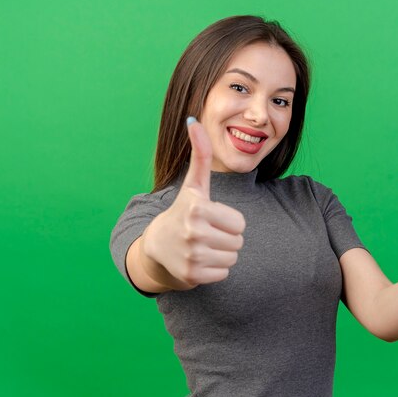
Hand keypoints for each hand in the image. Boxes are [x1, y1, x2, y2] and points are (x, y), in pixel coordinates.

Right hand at [141, 117, 245, 287]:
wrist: (157, 247)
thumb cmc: (183, 212)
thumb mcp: (193, 185)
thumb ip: (200, 155)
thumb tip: (194, 120)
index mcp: (197, 209)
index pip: (240, 223)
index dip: (229, 221)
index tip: (210, 218)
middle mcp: (193, 233)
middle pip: (238, 241)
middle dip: (226, 238)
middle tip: (206, 233)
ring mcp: (192, 256)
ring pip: (232, 258)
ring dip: (222, 253)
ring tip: (202, 245)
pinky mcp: (192, 276)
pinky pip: (224, 274)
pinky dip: (215, 270)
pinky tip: (199, 260)